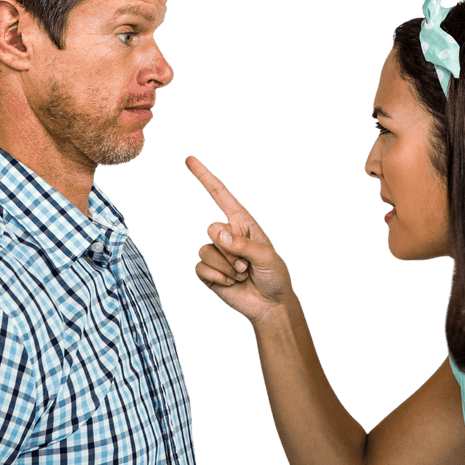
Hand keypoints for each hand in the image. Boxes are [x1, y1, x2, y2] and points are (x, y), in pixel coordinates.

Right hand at [185, 156, 293, 323]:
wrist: (270, 305)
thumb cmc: (274, 276)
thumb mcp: (266, 257)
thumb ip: (242, 244)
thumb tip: (216, 233)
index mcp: (243, 223)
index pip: (220, 195)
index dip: (205, 177)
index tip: (189, 159)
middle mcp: (227, 234)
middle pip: (212, 230)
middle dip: (230, 251)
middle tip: (247, 265)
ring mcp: (215, 253)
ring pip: (205, 251)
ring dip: (227, 267)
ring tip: (242, 274)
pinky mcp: (208, 271)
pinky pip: (200, 268)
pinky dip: (218, 278)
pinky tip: (231, 283)